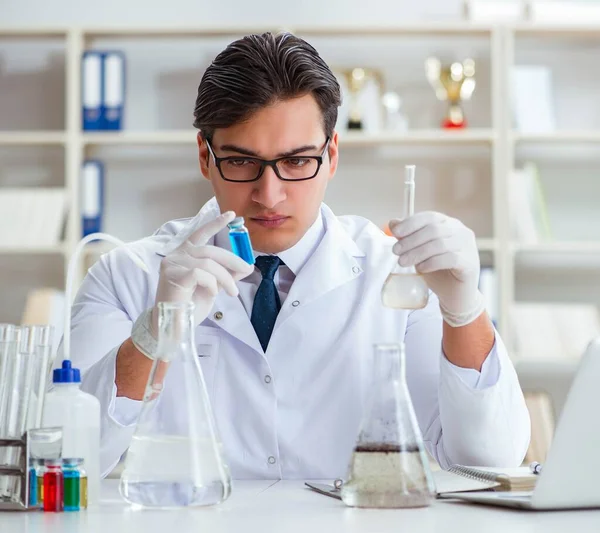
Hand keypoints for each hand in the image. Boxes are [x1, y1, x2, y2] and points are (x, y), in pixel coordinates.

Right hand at [154, 211, 253, 329]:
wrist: (174, 326)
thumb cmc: (190, 305)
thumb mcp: (214, 286)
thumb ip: (226, 273)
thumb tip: (247, 265)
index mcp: (184, 254)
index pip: (200, 234)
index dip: (215, 223)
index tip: (231, 215)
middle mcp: (176, 255)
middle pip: (210, 250)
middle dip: (233, 259)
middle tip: (247, 269)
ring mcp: (172, 264)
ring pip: (208, 263)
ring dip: (225, 278)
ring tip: (232, 292)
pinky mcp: (173, 275)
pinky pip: (201, 274)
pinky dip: (212, 284)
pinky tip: (212, 294)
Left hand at [389, 211, 484, 326]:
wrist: (454, 296)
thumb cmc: (437, 271)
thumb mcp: (419, 252)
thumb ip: (409, 237)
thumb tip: (393, 223)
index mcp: (449, 224)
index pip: (430, 217)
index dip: (411, 223)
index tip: (395, 233)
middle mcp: (462, 232)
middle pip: (433, 230)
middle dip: (411, 240)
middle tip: (396, 251)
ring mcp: (469, 247)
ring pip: (440, 244)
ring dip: (418, 253)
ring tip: (403, 262)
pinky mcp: (470, 263)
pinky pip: (450, 259)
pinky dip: (431, 263)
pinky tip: (420, 269)